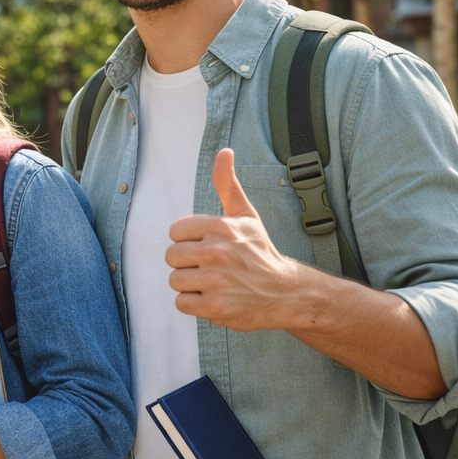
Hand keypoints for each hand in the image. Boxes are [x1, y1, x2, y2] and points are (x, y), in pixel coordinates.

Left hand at [166, 148, 314, 332]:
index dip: (189, 241)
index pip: (175, 232)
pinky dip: (195, 305)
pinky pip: (182, 303)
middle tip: (213, 268)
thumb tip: (224, 151)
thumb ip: (227, 184)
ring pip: (175, 280)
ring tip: (216, 283)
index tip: (210, 247)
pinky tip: (216, 298)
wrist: (286, 293)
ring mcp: (215, 281)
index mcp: (219, 227)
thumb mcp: (245, 215)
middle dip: (188, 264)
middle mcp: (216, 252)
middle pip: (171, 257)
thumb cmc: (260, 252)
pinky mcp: (214, 307)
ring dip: (192, 285)